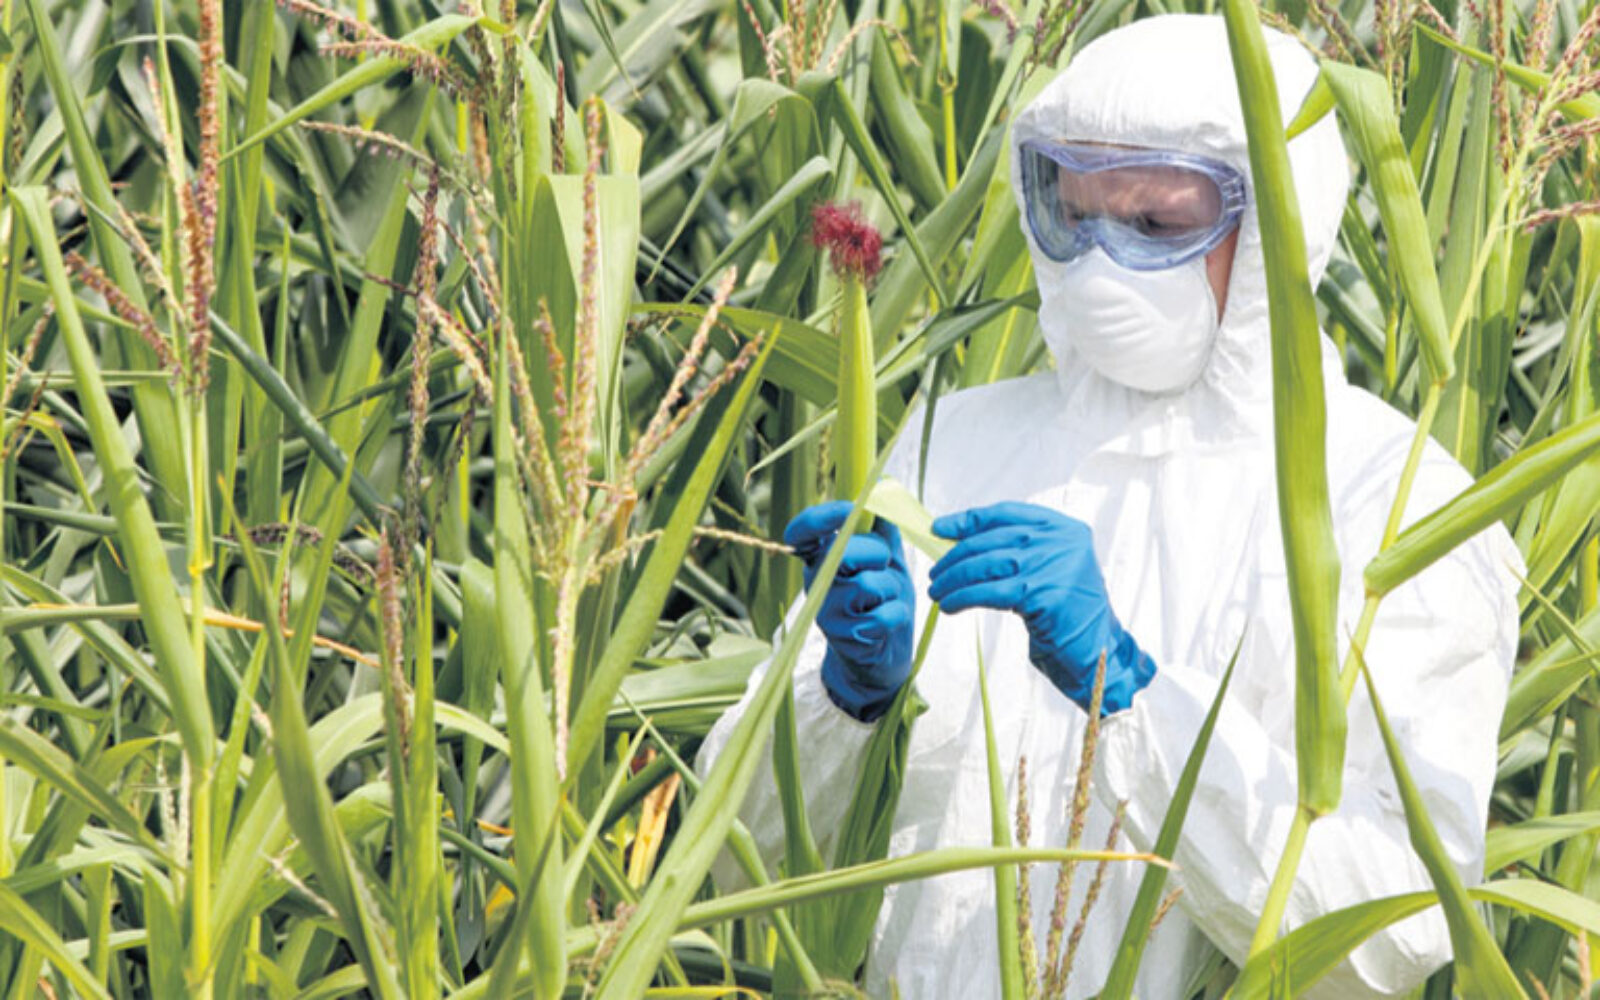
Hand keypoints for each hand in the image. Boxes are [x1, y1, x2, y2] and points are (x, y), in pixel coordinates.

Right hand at [785, 501, 914, 720]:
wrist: (882, 657)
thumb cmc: (881, 602)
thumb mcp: (884, 561)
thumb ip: (882, 528)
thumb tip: (885, 487)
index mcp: (820, 558)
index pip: (803, 531)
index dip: (823, 516)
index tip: (850, 508)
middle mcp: (817, 583)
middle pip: (844, 550)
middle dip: (876, 552)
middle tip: (884, 564)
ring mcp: (826, 612)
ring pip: (867, 585)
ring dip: (891, 590)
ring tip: (887, 600)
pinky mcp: (845, 639)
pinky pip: (882, 615)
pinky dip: (896, 615)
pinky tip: (889, 622)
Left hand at [927, 502, 1154, 715]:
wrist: (1097, 652)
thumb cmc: (1067, 614)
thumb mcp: (1049, 570)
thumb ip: (1018, 551)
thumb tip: (959, 544)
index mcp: (1064, 527)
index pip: (1006, 513)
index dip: (968, 519)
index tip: (939, 528)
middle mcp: (1061, 541)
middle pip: (991, 539)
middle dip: (955, 557)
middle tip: (935, 573)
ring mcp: (1053, 565)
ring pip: (986, 564)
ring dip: (954, 579)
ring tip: (937, 592)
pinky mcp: (1043, 593)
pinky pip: (989, 592)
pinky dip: (963, 598)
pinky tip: (950, 606)